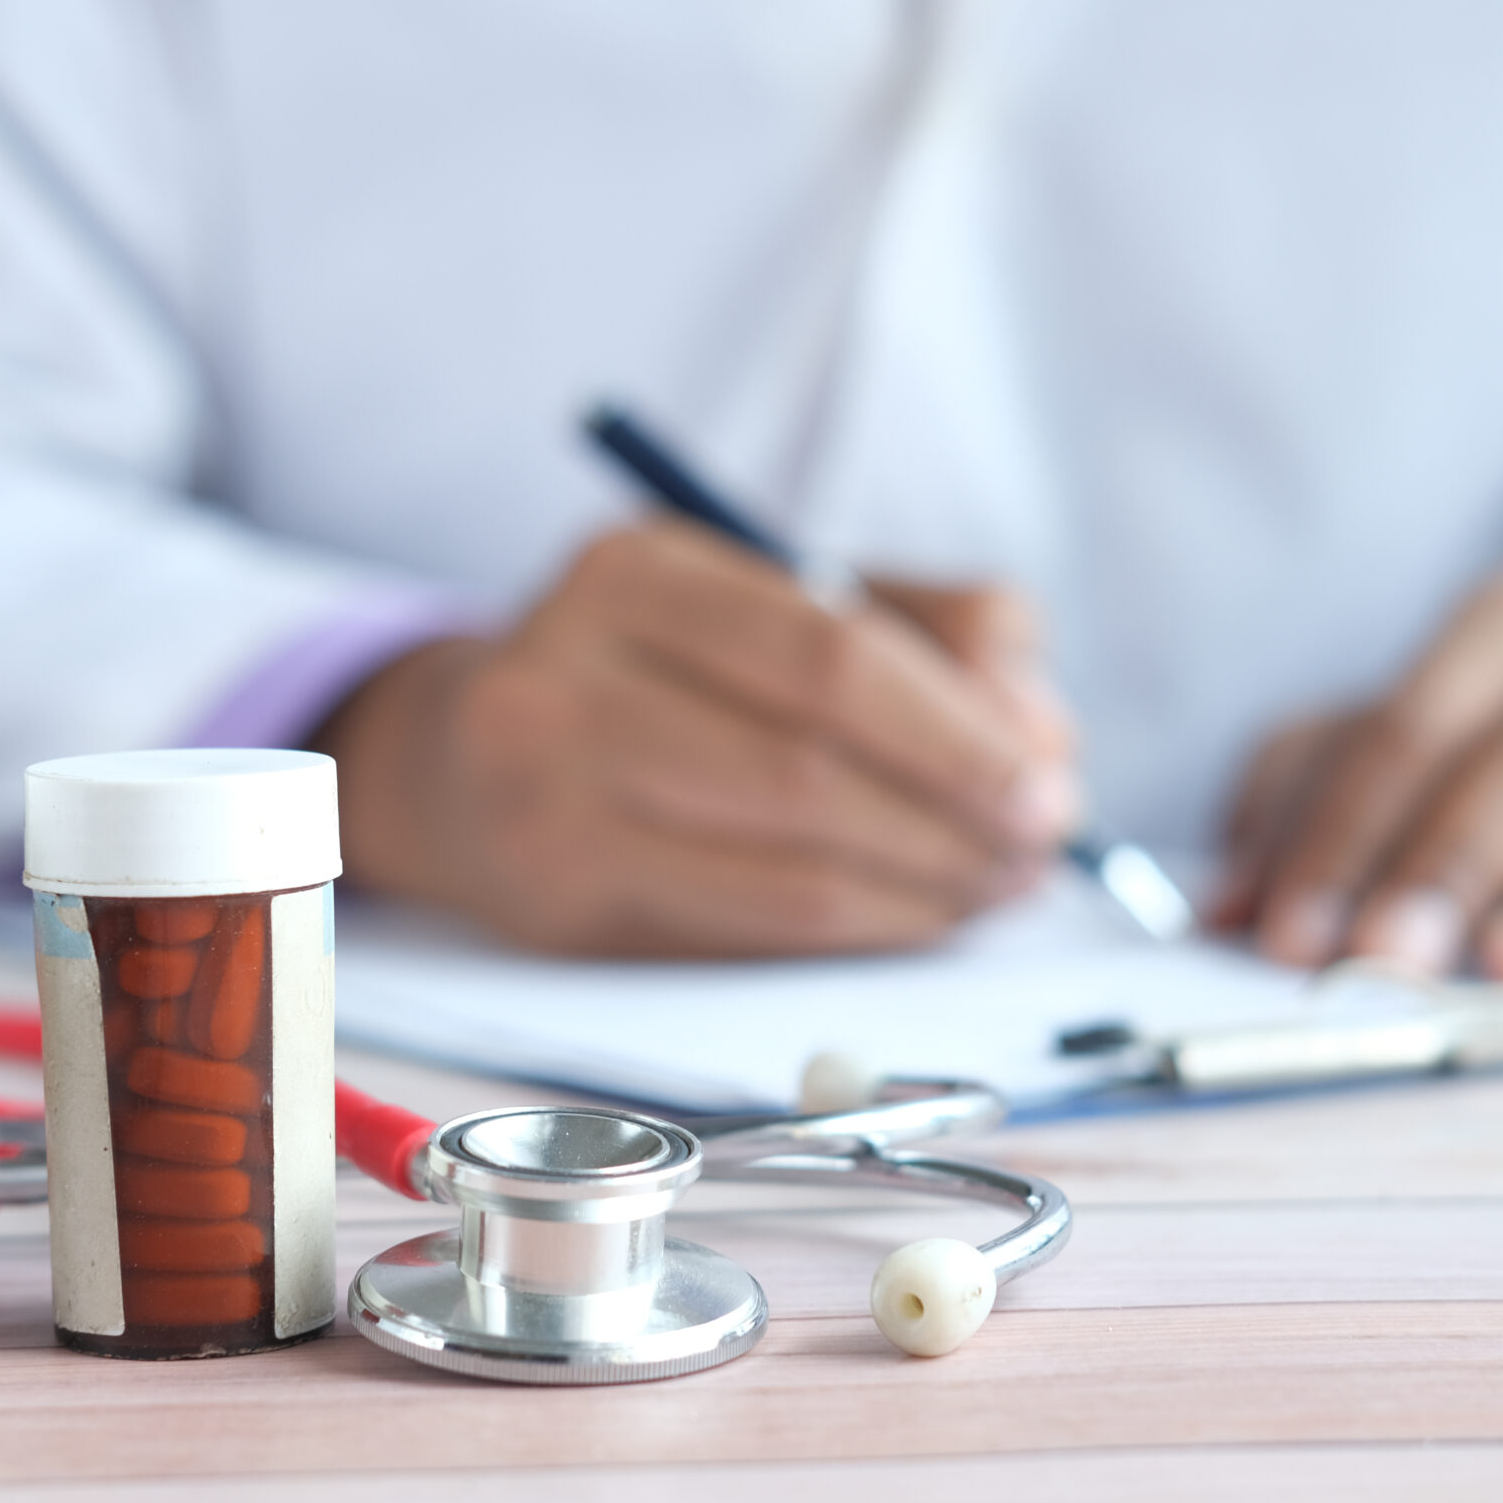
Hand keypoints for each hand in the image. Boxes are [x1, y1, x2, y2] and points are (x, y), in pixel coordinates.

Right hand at [316, 522, 1079, 955]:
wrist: (457, 762)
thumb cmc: (657, 674)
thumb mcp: (767, 597)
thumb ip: (923, 629)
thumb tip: (1041, 732)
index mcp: (634, 571)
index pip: (829, 654)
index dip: (956, 729)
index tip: (1045, 777)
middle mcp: (567, 678)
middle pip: (811, 768)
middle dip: (956, 817)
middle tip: (1038, 843)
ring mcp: (548, 802)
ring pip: (790, 869)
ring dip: (926, 890)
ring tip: (996, 883)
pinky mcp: (559, 907)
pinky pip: (753, 931)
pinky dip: (863, 931)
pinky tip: (919, 915)